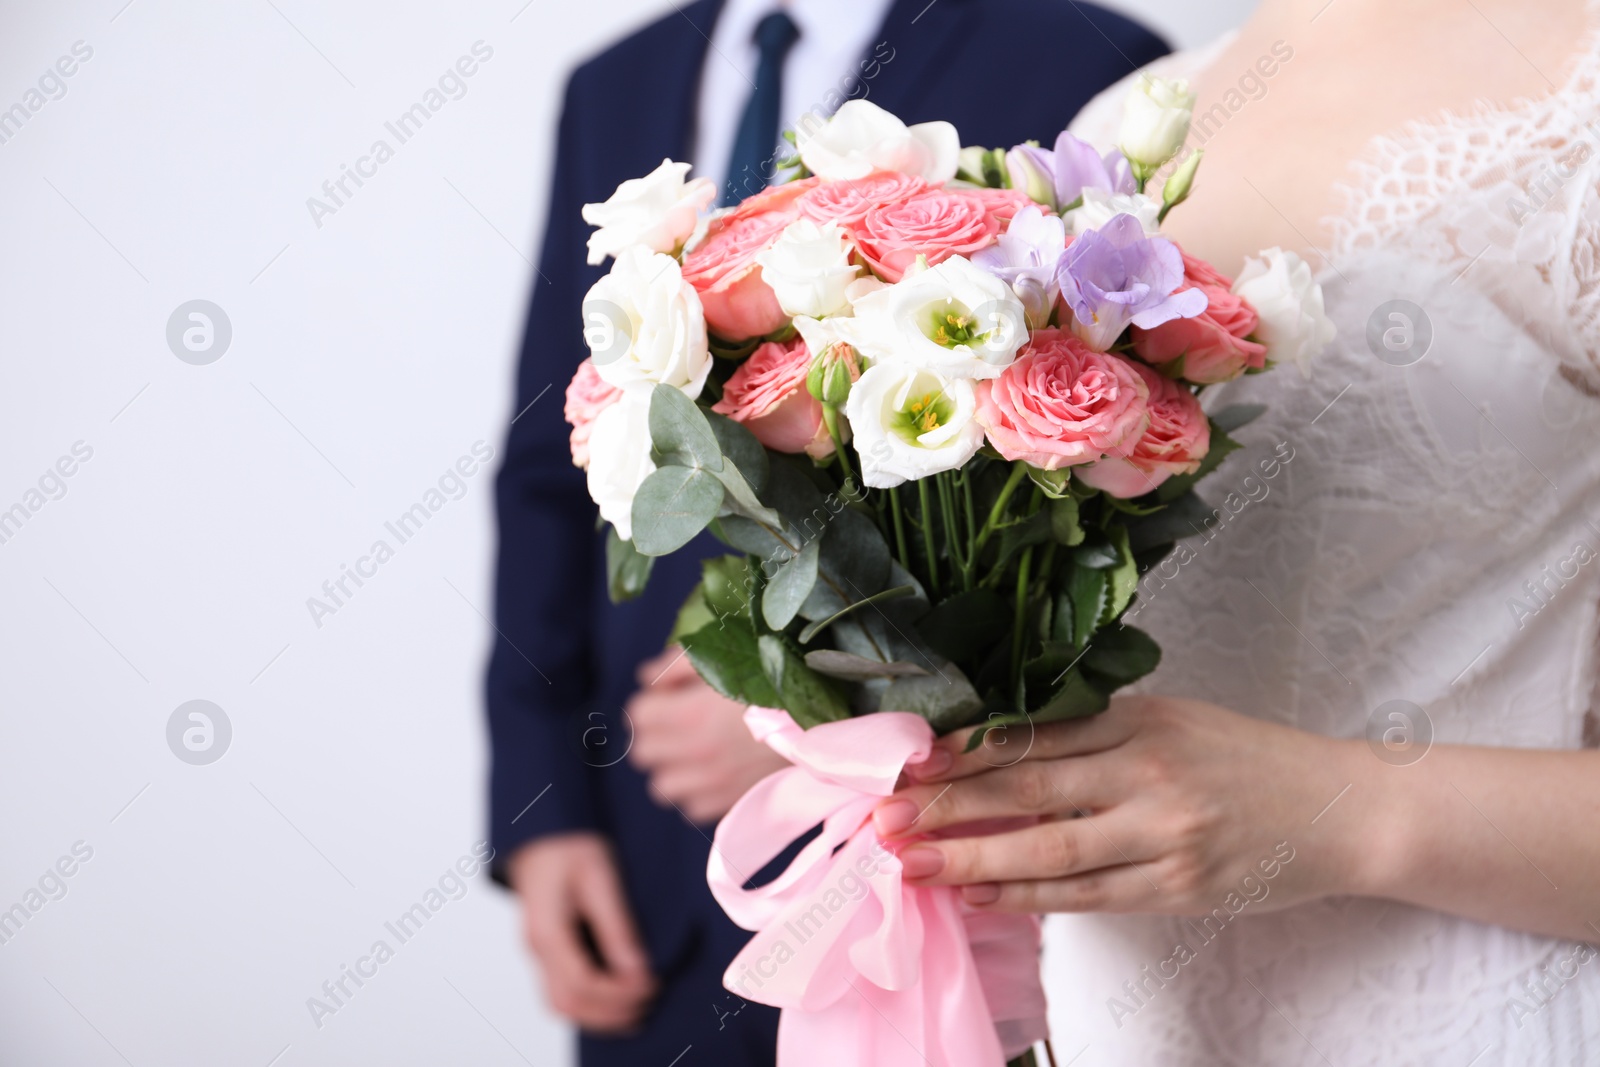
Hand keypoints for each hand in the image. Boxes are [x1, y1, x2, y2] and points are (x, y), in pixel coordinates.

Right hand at [507, 833, 655, 1032]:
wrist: (544, 831)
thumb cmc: (571, 845)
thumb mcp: (600, 877)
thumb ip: (617, 926)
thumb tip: (638, 971)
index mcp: (547, 930)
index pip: (582, 983)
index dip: (620, 993)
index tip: (653, 984)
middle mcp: (536, 947)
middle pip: (568, 1003)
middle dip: (610, 1013)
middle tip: (649, 1003)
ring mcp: (537, 951)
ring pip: (560, 1004)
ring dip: (599, 1015)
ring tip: (637, 1010)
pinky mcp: (545, 950)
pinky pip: (561, 991)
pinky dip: (589, 1004)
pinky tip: (616, 1000)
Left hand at [626, 646, 789, 823]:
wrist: (830, 717)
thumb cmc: (776, 678)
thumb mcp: (726, 654)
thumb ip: (676, 665)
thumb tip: (644, 679)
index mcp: (692, 715)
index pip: (638, 715)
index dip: (652, 700)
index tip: (670, 695)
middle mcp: (698, 755)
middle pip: (644, 752)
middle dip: (656, 733)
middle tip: (678, 720)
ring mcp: (716, 784)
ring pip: (663, 786)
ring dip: (671, 767)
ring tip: (693, 749)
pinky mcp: (735, 802)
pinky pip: (693, 806)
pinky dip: (696, 791)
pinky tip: (714, 770)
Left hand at [873, 695, 1371, 914]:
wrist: (1342, 809)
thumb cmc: (1247, 760)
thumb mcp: (1173, 721)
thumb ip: (1097, 733)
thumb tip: (998, 750)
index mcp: (1143, 720)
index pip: (1034, 737)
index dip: (964, 753)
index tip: (905, 764)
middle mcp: (1149, 772)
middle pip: (1027, 790)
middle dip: (947, 807)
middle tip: (883, 818)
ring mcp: (1164, 834)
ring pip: (1049, 849)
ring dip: (971, 858)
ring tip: (911, 863)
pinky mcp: (1178, 888)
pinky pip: (1087, 895)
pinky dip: (1027, 896)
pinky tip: (980, 895)